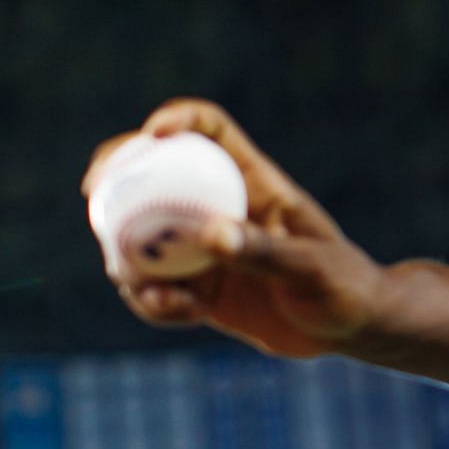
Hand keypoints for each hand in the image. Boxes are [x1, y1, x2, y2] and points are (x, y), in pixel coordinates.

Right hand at [82, 100, 384, 357]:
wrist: (353, 329)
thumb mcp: (312, 268)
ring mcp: (205, 250)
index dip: (177, 119)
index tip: (151, 135)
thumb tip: (209, 234)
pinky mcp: (198, 290)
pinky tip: (180, 314)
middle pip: (155, 175)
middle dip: (116, 177)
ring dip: (127, 258)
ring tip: (152, 291)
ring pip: (140, 239)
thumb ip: (264, 251)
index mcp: (255, 184)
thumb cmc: (346, 286)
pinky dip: (152, 301)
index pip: (209, 131)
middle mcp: (221, 209)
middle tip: (95, 195)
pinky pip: (154, 289)